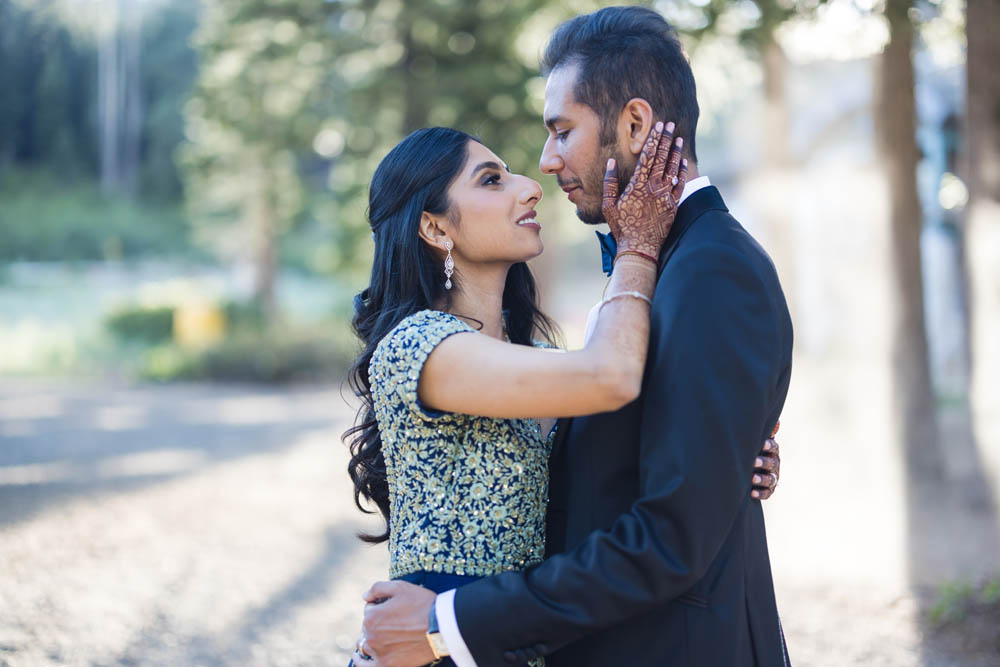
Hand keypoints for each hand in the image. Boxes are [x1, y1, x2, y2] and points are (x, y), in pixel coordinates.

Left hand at [357, 580, 436, 666]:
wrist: (442, 627)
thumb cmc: (422, 604)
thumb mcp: (400, 587)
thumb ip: (377, 588)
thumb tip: (364, 597)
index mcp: (371, 616)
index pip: (369, 610)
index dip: (381, 606)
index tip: (395, 608)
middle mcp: (371, 635)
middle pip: (367, 627)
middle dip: (377, 622)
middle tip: (396, 622)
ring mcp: (378, 652)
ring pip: (366, 645)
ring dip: (371, 640)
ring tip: (385, 637)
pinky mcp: (387, 665)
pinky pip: (366, 666)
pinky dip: (362, 662)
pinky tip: (360, 657)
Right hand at [602, 120, 687, 259]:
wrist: (639, 248)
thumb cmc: (621, 228)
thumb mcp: (608, 205)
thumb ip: (610, 183)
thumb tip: (611, 162)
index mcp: (637, 185)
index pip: (648, 156)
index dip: (653, 139)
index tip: (658, 126)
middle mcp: (653, 188)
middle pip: (661, 158)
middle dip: (665, 139)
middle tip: (670, 125)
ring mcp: (665, 196)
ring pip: (672, 169)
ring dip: (675, 152)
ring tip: (678, 138)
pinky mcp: (673, 206)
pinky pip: (680, 185)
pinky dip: (681, 172)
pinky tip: (682, 161)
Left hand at [751, 438, 780, 499]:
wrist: (749, 470)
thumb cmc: (749, 451)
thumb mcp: (752, 442)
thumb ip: (756, 433)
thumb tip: (767, 419)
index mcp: (771, 451)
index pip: (773, 447)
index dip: (769, 446)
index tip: (762, 444)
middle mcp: (774, 464)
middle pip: (772, 463)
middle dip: (763, 462)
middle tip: (754, 462)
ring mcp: (772, 477)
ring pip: (770, 479)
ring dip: (762, 479)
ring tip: (753, 479)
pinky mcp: (768, 490)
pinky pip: (767, 493)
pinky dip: (760, 493)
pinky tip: (752, 493)